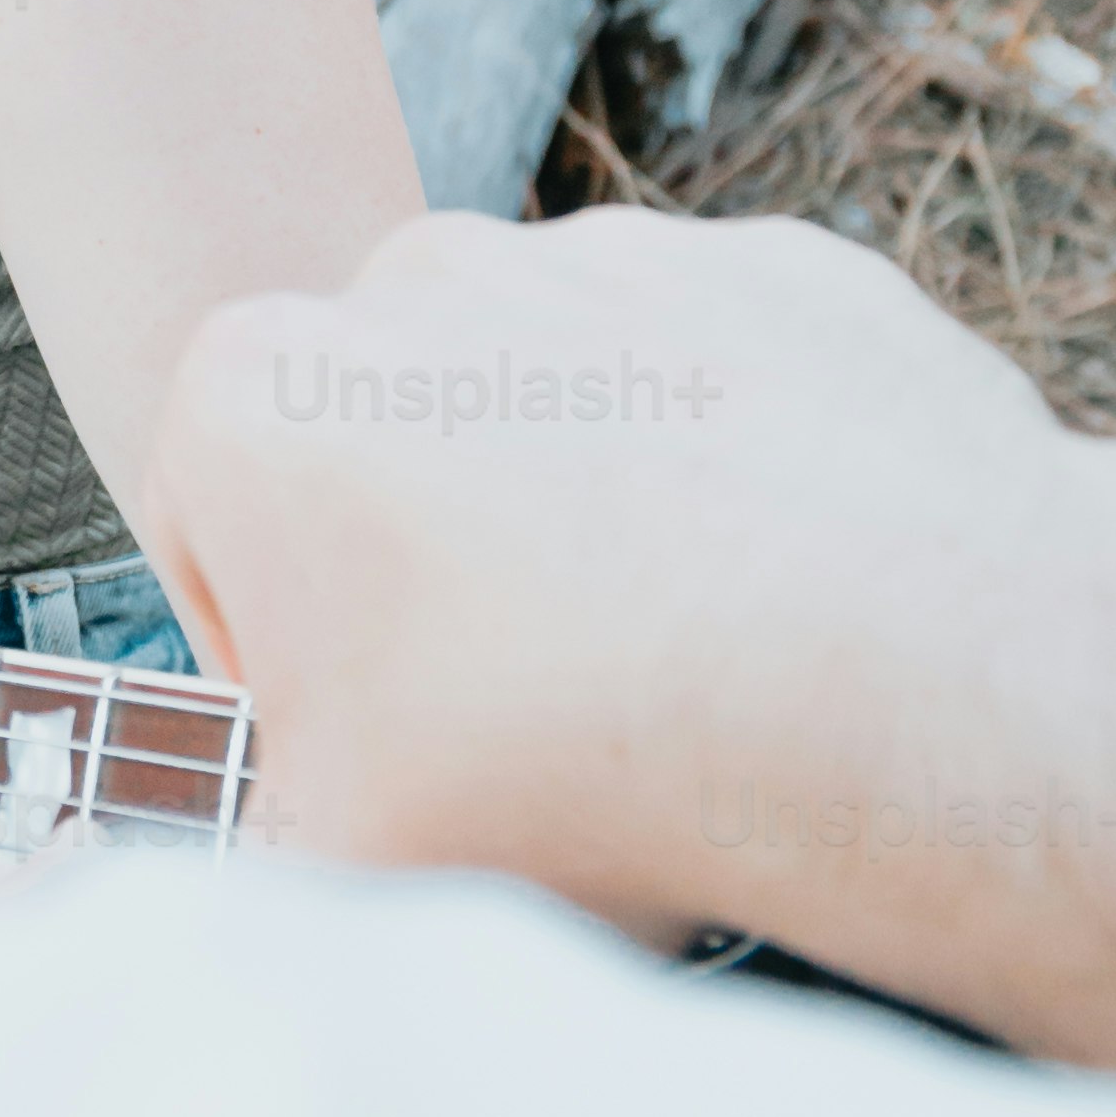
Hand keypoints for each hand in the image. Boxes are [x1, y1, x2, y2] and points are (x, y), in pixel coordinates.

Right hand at [153, 206, 1064, 924]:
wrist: (891, 681)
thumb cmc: (572, 767)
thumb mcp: (336, 862)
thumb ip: (267, 834)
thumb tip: (295, 835)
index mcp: (255, 391)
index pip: (224, 543)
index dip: (297, 673)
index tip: (389, 755)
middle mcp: (418, 276)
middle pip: (395, 454)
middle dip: (441, 574)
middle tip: (534, 726)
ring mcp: (618, 254)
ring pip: (566, 405)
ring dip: (594, 515)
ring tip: (677, 672)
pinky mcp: (785, 269)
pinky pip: (733, 382)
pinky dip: (746, 472)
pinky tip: (789, 602)